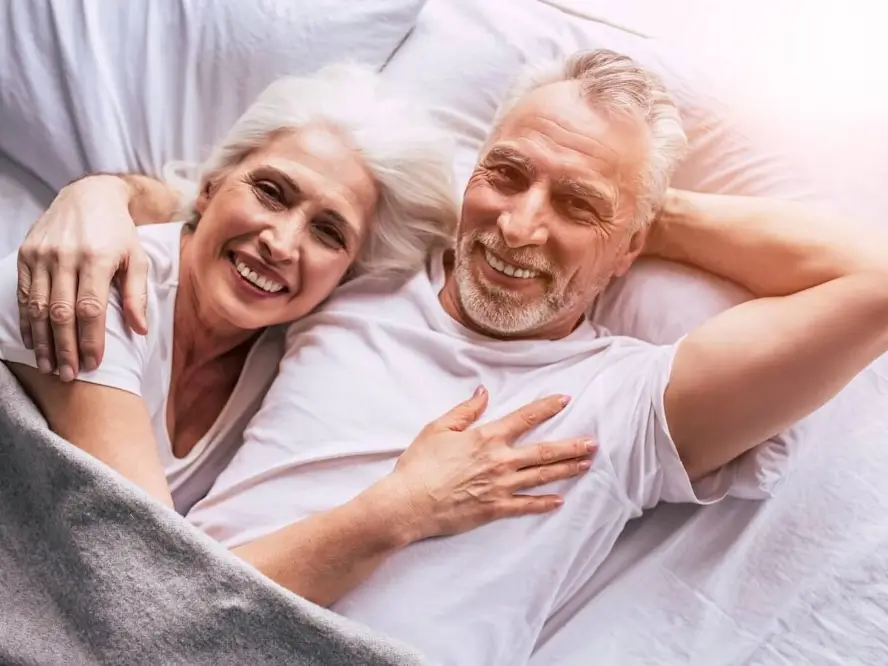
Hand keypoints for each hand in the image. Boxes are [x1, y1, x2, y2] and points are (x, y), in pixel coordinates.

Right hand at [17, 175, 149, 379]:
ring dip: (43, 341)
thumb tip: (139, 330)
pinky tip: (34, 341)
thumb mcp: (137, 258)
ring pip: (38, 306)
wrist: (89, 195)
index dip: (90, 340)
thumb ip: (136, 294)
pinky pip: (24, 293)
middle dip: (65, 348)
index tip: (93, 364)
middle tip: (69, 375)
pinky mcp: (27, 253)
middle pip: (61, 312)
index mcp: (96, 258)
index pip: (90, 309)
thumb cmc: (119, 232)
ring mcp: (42, 255)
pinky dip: (28, 320)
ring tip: (50, 367)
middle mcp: (65, 256)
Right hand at [381, 387, 595, 541]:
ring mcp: (501, 486)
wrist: (409, 503)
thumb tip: (484, 393)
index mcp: (487, 437)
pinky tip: (559, 501)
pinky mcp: (495, 509)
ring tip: (585, 465)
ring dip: (566, 470)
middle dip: (571, 445)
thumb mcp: (438, 428)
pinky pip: (526, 506)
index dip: (547, 407)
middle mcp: (500, 460)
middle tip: (593, 443)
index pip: (524, 418)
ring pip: (542, 477)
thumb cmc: (419, 465)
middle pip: (544, 451)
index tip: (565, 400)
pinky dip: (544, 503)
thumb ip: (465, 410)